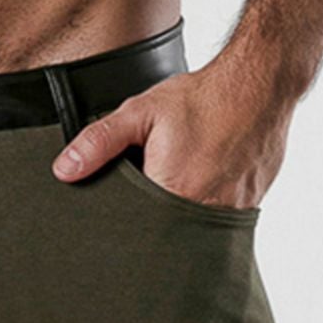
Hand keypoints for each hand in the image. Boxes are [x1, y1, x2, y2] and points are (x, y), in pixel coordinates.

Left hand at [51, 53, 291, 208]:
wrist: (258, 85)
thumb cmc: (202, 98)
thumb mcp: (141, 113)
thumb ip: (100, 142)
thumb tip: (64, 170)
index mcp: (172, 194)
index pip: (135, 229)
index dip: (122, 224)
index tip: (112, 219)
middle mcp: (204, 213)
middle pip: (165, 237)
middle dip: (150, 225)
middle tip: (145, 198)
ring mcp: (231, 213)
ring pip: (193, 232)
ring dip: (179, 220)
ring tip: (175, 190)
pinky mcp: (249, 206)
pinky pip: (219, 222)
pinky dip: (205, 209)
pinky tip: (201, 184)